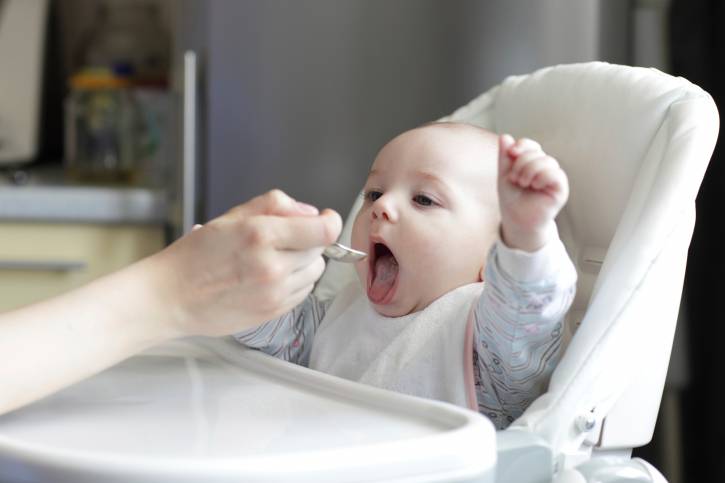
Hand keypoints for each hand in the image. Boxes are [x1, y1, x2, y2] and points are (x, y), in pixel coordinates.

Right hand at [146, 189, 341, 336]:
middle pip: (320, 250)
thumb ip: (275, 205)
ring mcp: (275, 293)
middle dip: (307, 241)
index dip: (329, 221)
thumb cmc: (196, 255)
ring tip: (273, 261)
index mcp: (261, 235)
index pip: (324, 230)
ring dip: (303, 264)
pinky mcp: (274, 313)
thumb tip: (310, 212)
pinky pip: (303, 293)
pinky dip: (294, 283)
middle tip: (281, 240)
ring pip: (315, 273)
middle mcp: (272, 266)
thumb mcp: (232, 216)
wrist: (171, 297)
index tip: (325, 218)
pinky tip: (269, 278)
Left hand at [497, 134, 568, 251]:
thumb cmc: (512, 199)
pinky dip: (541, 177)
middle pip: (536, 152)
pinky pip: (555, 174)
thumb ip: (504, 157)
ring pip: (546, 161)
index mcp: (532, 163)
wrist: (516, 220)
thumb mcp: (504, 175)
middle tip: (515, 179)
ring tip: (523, 183)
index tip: (510, 153)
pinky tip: (535, 186)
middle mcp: (545, 168)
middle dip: (521, 163)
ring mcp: (554, 177)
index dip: (522, 145)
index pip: (531, 145)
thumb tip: (505, 136)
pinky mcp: (561, 188)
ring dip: (529, 171)